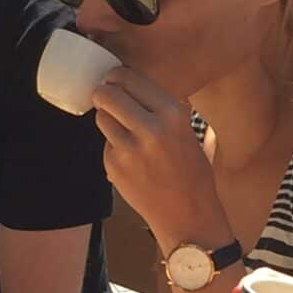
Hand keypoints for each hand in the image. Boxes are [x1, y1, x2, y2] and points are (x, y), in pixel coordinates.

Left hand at [92, 68, 227, 248]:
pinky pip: (105, 145)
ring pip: (101, 117)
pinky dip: (113, 147)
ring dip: (107, 118)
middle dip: (103, 93)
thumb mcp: (186, 131)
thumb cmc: (191, 173)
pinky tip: (131, 160)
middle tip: (106, 97)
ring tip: (123, 131)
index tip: (114, 80)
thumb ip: (161, 110)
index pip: (130, 79)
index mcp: (172, 114)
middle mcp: (150, 128)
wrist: (188, 215)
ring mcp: (129, 149)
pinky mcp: (115, 167)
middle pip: (108, 94)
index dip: (116, 77)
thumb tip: (130, 85)